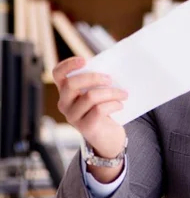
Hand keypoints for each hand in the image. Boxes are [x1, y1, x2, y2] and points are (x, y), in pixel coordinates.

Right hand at [53, 56, 127, 181]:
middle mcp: (64, 103)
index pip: (57, 74)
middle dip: (94, 78)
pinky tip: (120, 104)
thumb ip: (98, 82)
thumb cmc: (104, 109)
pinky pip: (99, 110)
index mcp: (66, 91)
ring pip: (90, 97)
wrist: (108, 137)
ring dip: (111, 92)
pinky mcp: (85, 127)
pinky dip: (113, 104)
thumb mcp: (98, 94)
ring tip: (124, 94)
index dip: (68, 65)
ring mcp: (73, 116)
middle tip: (111, 79)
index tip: (84, 60)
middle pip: (71, 84)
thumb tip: (113, 68)